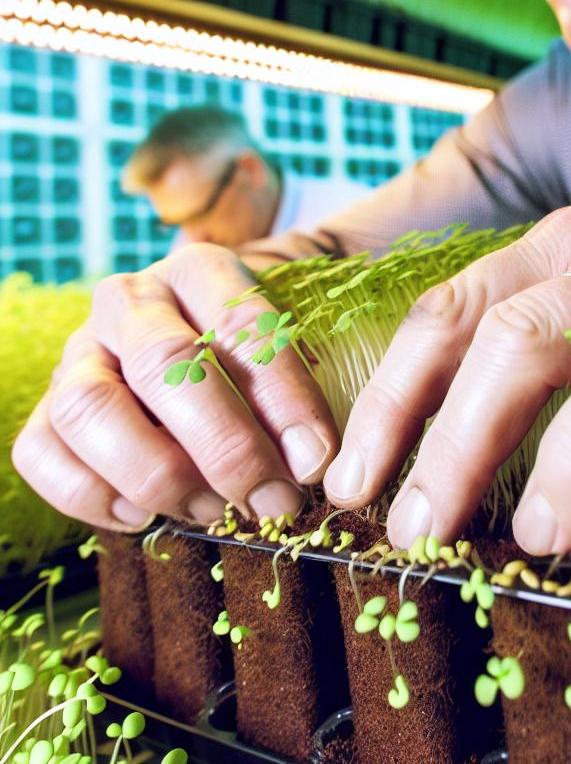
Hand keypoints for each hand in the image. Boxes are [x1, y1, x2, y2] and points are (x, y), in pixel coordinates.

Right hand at [13, 243, 338, 530]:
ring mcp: (79, 351)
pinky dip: (91, 496)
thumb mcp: (292, 345)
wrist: (196, 341)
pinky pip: (40, 453)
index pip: (242, 325)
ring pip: (89, 409)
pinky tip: (146, 516)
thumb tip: (309, 464)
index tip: (315, 459)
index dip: (283, 398)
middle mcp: (130, 300)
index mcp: (201, 270)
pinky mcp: (46, 404)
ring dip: (156, 473)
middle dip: (226, 445)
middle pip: (163, 364)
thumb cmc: (256, 352)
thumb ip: (300, 390)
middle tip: (272, 498)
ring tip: (211, 509)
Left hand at [324, 173, 570, 553]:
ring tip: (443, 528)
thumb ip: (568, 346)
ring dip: (472, 441)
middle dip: (419, 428)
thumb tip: (492, 448)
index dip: (390, 392)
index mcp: (558, 243)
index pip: (445, 310)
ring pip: (532, 343)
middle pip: (477, 330)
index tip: (354, 469)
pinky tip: (551, 518)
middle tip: (390, 519)